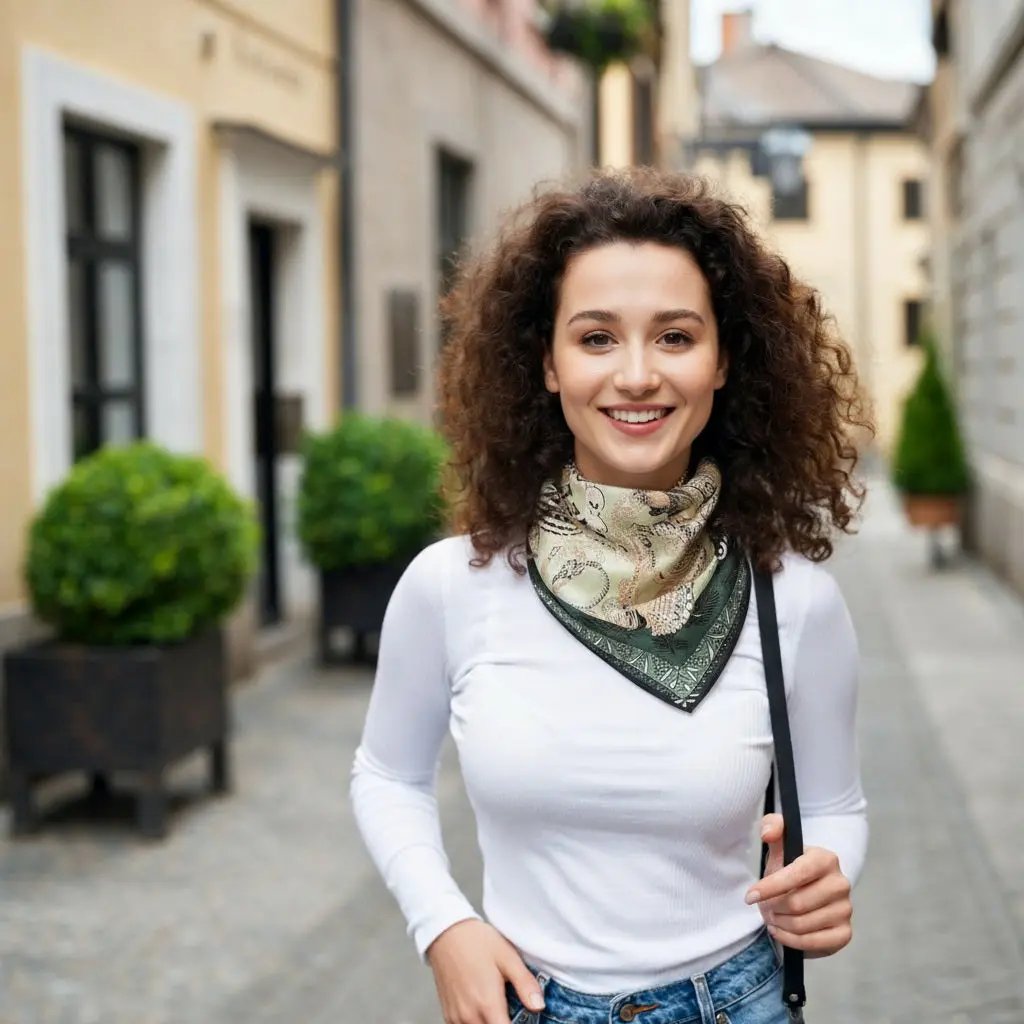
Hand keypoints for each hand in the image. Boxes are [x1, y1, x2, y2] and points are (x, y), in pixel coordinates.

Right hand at [425, 918, 544, 1023]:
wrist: (446, 932)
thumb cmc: (476, 941)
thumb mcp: (508, 957)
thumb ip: (525, 984)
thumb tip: (539, 1005)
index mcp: (488, 1004)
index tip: (523, 1019)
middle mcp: (470, 1015)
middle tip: (512, 1013)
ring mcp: (457, 1017)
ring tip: (498, 1011)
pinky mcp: (448, 1015)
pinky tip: (483, 1011)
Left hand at [745, 812, 852, 957]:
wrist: (806, 894)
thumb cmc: (789, 870)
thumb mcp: (779, 847)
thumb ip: (772, 827)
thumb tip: (768, 832)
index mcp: (826, 859)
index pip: (795, 875)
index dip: (770, 887)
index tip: (750, 895)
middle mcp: (841, 883)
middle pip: (796, 904)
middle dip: (773, 907)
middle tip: (765, 906)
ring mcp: (846, 910)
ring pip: (802, 925)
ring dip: (779, 923)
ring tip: (773, 916)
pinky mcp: (844, 933)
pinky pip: (812, 943)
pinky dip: (790, 940)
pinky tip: (781, 930)